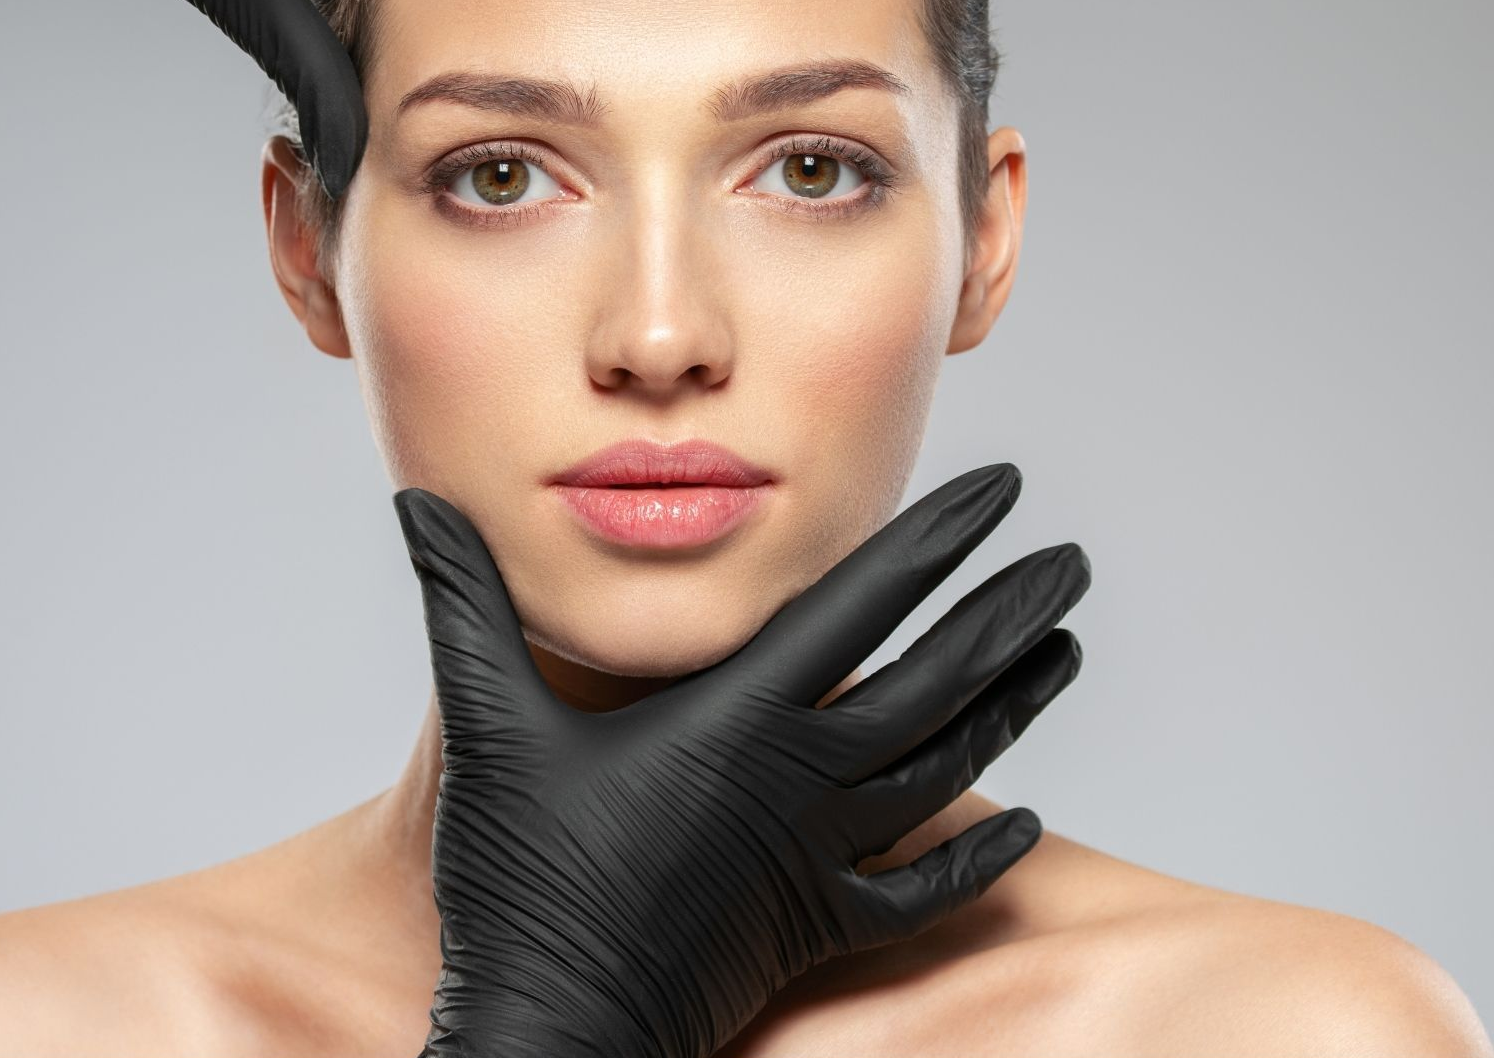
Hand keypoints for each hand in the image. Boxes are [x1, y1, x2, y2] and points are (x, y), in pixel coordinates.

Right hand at [393, 462, 1089, 1057]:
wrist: (552, 1030)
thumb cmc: (520, 877)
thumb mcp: (486, 723)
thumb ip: (466, 604)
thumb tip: (419, 502)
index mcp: (738, 715)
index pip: (863, 601)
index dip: (938, 538)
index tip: (1002, 489)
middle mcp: (800, 778)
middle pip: (937, 681)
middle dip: (1011, 612)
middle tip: (1074, 560)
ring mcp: (820, 859)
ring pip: (947, 768)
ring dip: (1014, 705)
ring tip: (1065, 649)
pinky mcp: (818, 929)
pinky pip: (923, 893)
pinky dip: (978, 859)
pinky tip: (1027, 826)